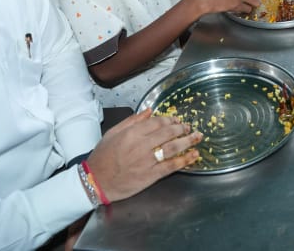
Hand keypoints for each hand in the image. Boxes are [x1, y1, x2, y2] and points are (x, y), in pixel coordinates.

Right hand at [85, 109, 201, 202]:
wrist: (95, 182)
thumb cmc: (102, 157)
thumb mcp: (113, 133)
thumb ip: (132, 121)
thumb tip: (149, 110)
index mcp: (131, 133)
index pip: (157, 122)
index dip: (170, 120)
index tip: (176, 120)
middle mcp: (140, 145)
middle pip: (168, 133)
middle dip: (181, 128)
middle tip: (188, 127)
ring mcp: (146, 161)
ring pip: (172, 148)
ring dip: (187, 141)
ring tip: (197, 137)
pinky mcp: (150, 176)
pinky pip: (171, 166)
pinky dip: (184, 160)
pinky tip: (194, 155)